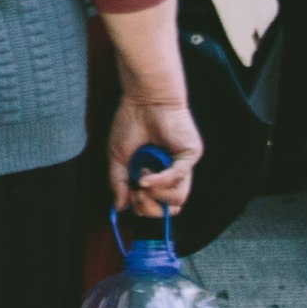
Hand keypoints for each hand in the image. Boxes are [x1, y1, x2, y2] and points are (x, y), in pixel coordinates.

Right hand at [108, 94, 202, 217]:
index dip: (142, 208)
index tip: (129, 196)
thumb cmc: (130, 123)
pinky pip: (178, 177)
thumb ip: (118, 183)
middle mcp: (172, 174)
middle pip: (170, 208)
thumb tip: (119, 207)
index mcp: (156, 175)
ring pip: (178, 198)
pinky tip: (146, 177)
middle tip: (137, 194)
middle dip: (150, 207)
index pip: (157, 205)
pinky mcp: (189, 156)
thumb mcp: (117, 157)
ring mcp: (182, 166)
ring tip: (142, 179)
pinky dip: (161, 180)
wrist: (142, 99)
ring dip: (156, 193)